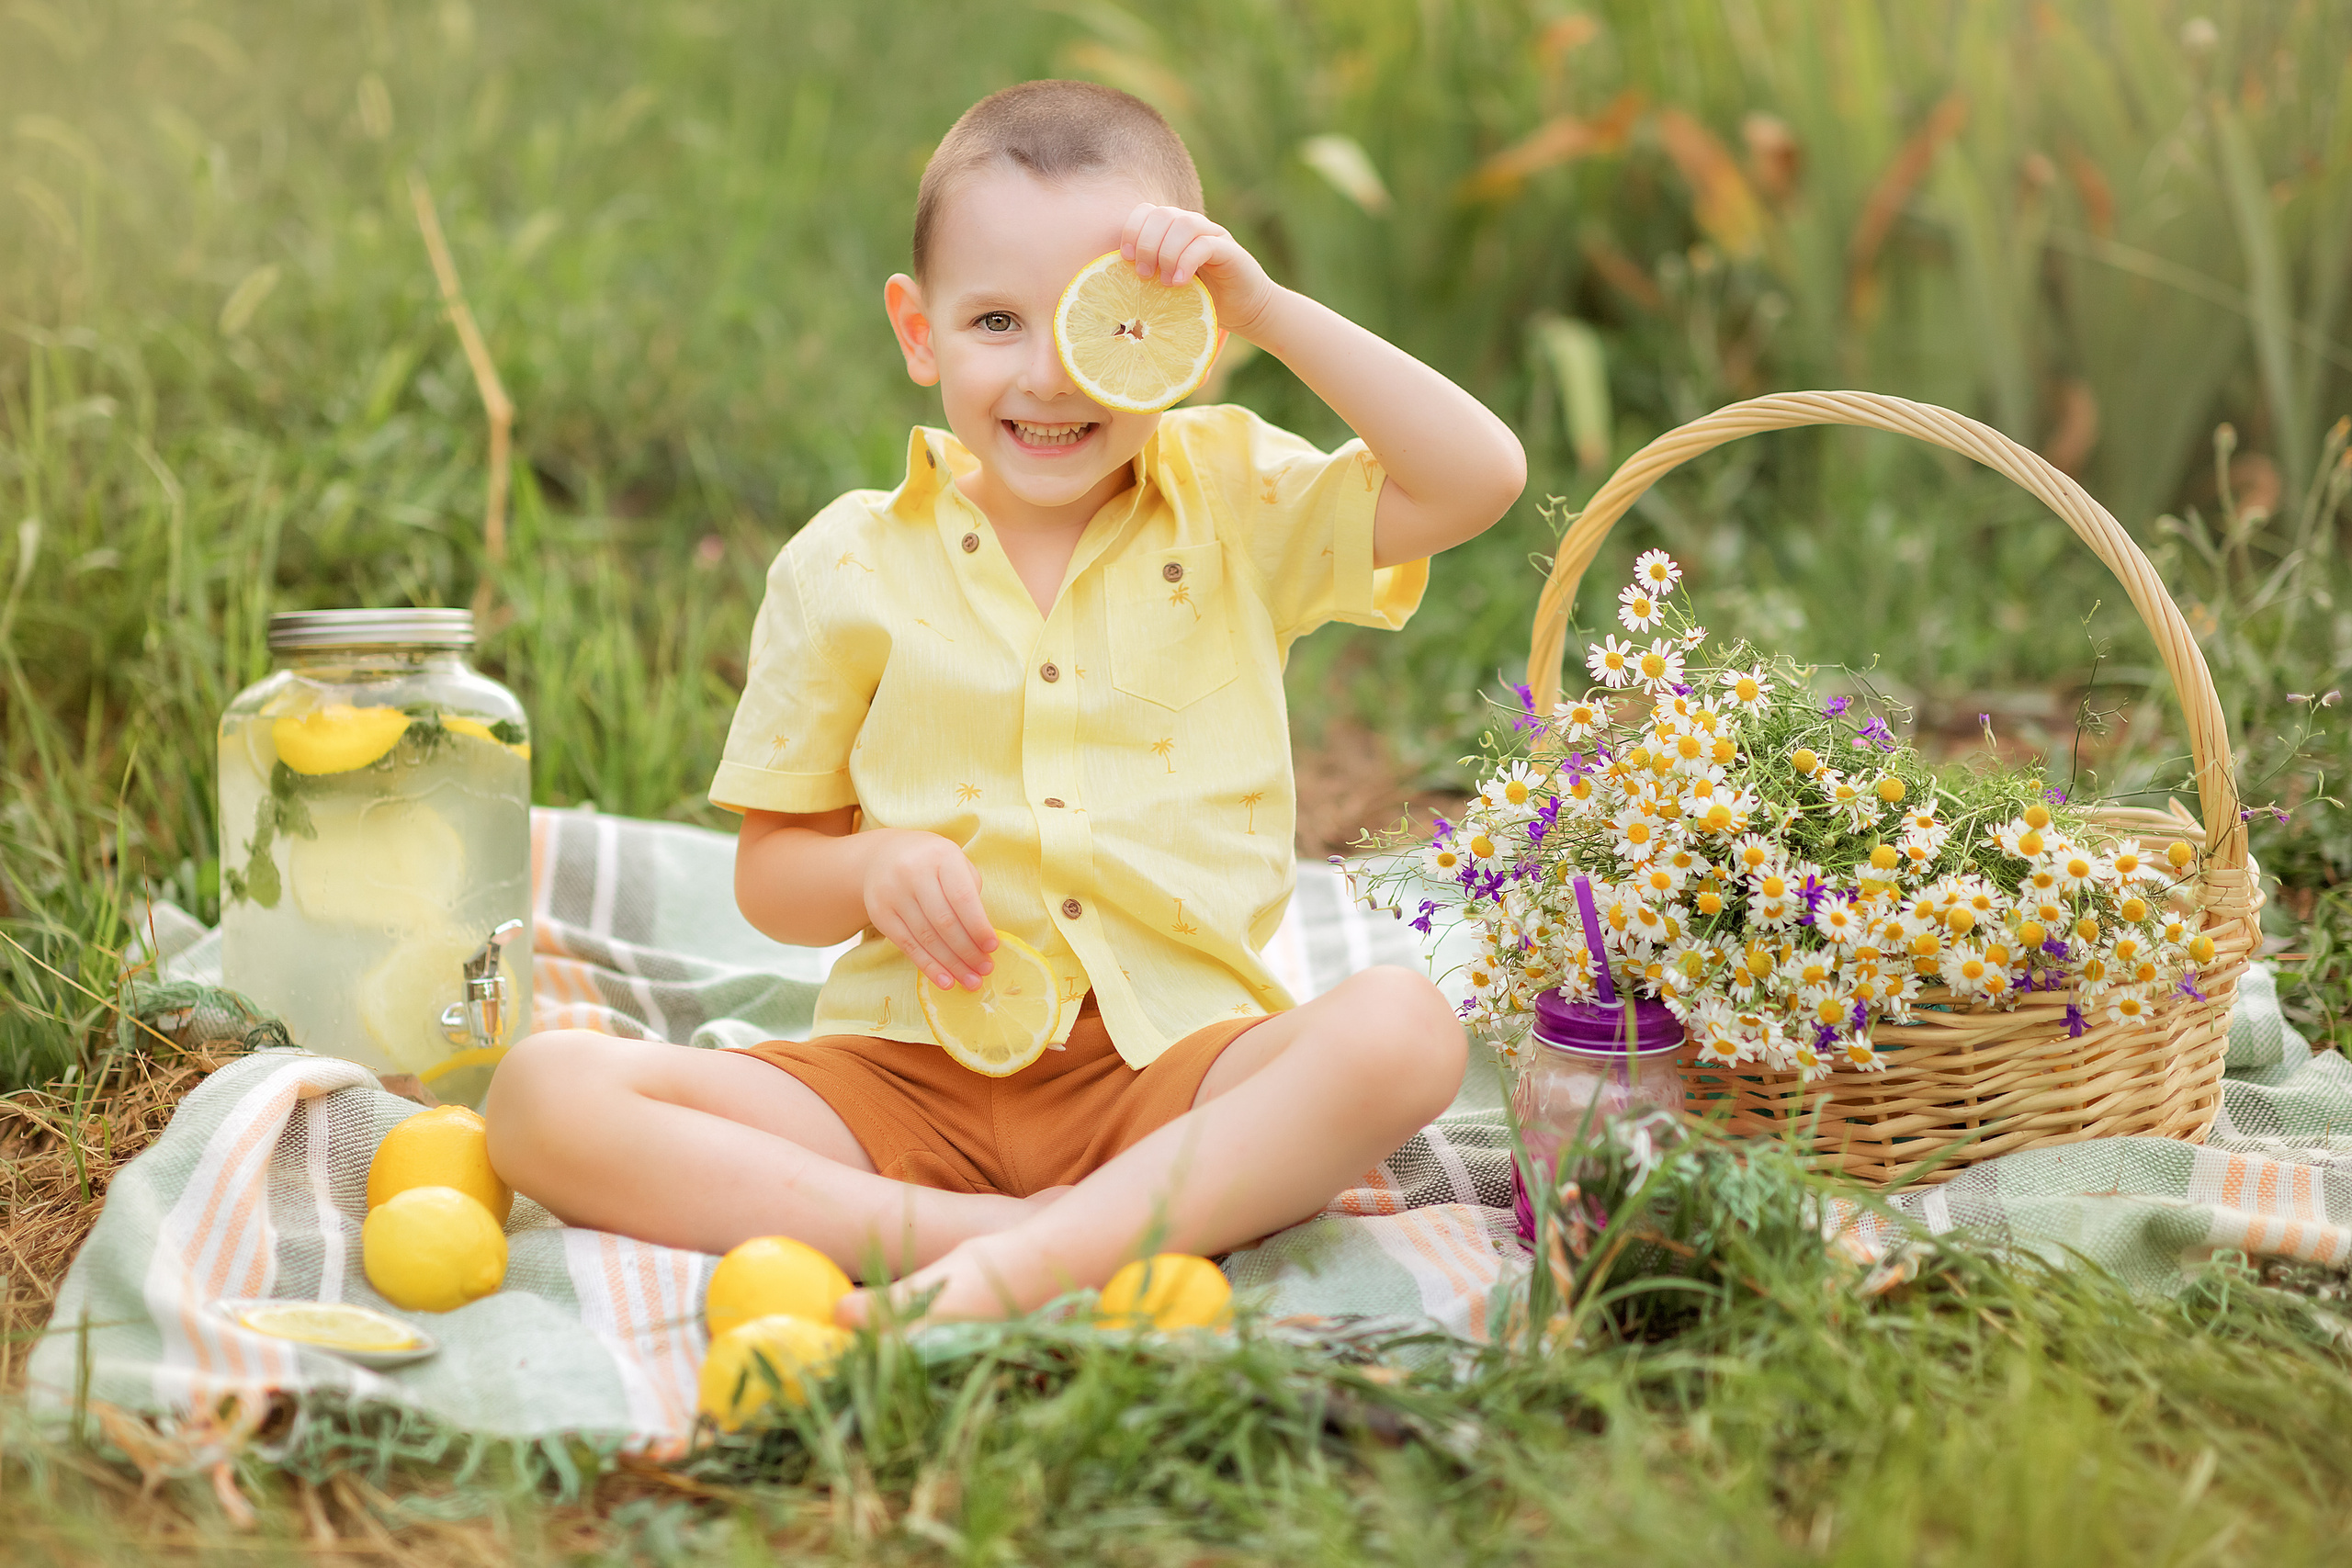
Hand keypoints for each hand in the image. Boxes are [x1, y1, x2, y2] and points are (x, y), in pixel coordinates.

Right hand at [861, 831, 996, 990]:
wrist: (883, 856)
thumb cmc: (933, 864)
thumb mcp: (956, 864)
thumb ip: (971, 895)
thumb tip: (982, 940)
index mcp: (941, 857)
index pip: (962, 897)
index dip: (978, 926)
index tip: (993, 948)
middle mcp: (913, 873)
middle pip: (944, 921)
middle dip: (968, 951)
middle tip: (985, 970)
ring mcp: (892, 894)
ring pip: (926, 937)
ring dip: (951, 964)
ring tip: (971, 981)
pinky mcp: (879, 913)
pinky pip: (907, 945)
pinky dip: (928, 966)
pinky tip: (945, 981)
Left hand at [1122, 203, 1279, 338]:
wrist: (1246, 311)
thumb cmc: (1202, 302)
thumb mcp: (1167, 290)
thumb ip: (1146, 282)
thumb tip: (1109, 295)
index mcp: (1173, 231)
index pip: (1147, 211)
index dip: (1132, 229)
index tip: (1124, 259)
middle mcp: (1193, 226)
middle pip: (1162, 214)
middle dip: (1146, 243)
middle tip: (1143, 275)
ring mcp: (1213, 235)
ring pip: (1184, 224)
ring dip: (1167, 253)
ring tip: (1163, 282)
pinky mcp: (1229, 250)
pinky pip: (1204, 244)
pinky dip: (1186, 262)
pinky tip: (1179, 284)